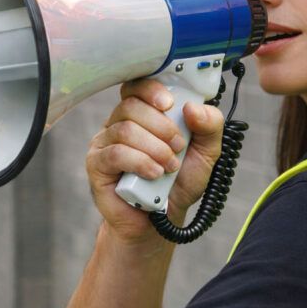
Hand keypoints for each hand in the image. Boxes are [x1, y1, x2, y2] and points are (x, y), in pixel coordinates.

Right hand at [86, 78, 223, 242]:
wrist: (162, 221)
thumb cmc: (178, 183)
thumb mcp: (206, 152)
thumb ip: (209, 126)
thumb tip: (193, 107)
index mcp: (142, 113)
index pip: (137, 86)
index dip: (151, 89)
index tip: (170, 104)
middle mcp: (119, 123)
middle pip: (132, 106)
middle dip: (161, 126)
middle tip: (178, 147)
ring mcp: (105, 142)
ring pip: (125, 129)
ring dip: (154, 148)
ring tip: (169, 167)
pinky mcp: (97, 164)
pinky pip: (115, 153)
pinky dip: (140, 162)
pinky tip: (153, 174)